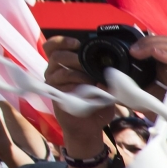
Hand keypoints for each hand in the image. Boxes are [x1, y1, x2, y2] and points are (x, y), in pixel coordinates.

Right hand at [42, 35, 116, 152]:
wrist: (89, 126)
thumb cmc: (96, 104)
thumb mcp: (104, 85)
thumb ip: (106, 75)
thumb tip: (113, 69)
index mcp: (66, 64)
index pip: (53, 46)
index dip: (61, 41)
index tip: (77, 43)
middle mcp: (56, 71)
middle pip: (56, 55)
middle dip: (73, 57)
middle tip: (86, 63)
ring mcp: (54, 84)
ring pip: (59, 70)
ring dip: (77, 73)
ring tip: (90, 79)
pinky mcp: (55, 96)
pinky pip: (60, 87)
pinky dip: (74, 86)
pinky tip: (85, 89)